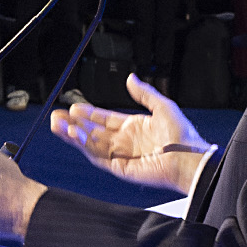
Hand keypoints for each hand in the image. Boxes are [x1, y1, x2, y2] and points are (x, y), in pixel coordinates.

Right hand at [50, 74, 211, 192]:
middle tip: (57, 115)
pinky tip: (72, 134)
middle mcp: (124, 141)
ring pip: (90, 143)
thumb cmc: (182, 135)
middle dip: (74, 123)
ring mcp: (121, 155)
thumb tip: (130, 78)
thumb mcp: (163, 106)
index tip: (74, 107)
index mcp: (133, 127)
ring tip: (57, 123)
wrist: (189, 159)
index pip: (104, 119)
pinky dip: (82, 145)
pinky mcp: (119, 167)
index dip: (89, 113)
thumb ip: (144, 94)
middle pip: (92, 131)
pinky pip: (96, 155)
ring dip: (72, 134)